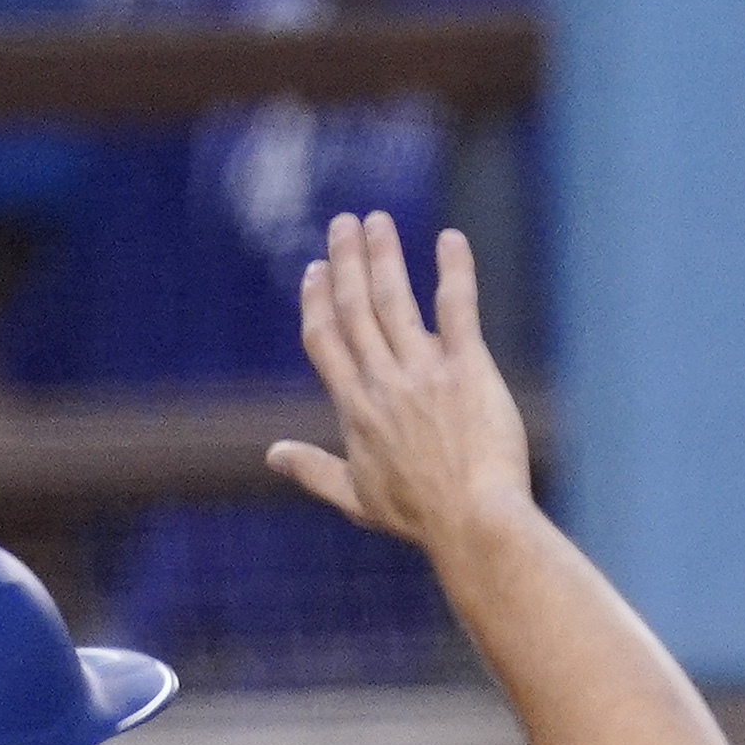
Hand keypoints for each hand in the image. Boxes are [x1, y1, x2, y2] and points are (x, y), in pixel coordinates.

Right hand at [278, 213, 543, 560]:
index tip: (316, 272)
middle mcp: (382, 381)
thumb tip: (272, 455)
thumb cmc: (420, 517)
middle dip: (347, 262)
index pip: (325, 339)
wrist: (472, 523)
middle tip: (344, 224)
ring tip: (377, 222)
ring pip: (395, 300)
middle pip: (355, 309)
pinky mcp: (467, 370)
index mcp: (354, 407)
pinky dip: (453, 271)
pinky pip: (457, 309)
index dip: (318, 301)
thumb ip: (313, 470)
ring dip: (384, 256)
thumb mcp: (356, 498)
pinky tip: (450, 240)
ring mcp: (424, 373)